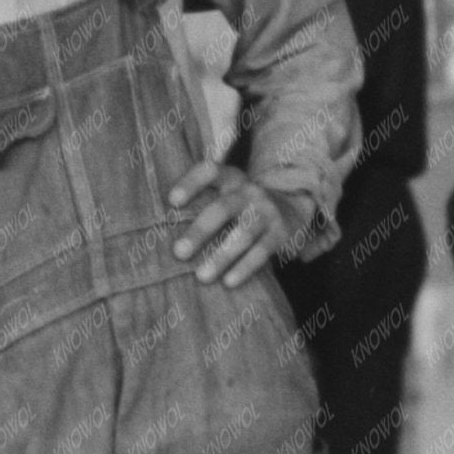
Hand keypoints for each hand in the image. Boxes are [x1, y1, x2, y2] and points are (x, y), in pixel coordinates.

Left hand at [165, 159, 300, 286]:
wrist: (293, 207)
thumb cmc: (243, 206)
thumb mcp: (228, 194)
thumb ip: (204, 202)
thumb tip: (160, 229)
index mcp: (232, 179)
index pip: (211, 171)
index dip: (191, 183)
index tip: (172, 202)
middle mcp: (250, 192)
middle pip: (223, 208)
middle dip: (200, 231)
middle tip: (179, 253)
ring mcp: (267, 212)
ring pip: (243, 234)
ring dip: (222, 256)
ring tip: (201, 276)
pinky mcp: (281, 233)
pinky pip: (261, 251)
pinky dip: (244, 267)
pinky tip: (229, 282)